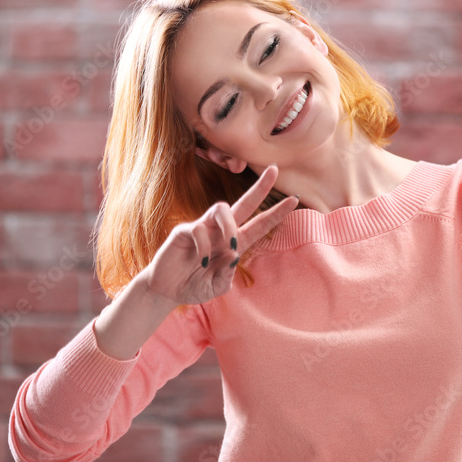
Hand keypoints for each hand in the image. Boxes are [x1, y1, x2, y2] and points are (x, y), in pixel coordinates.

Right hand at [139, 164, 297, 305]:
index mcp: (234, 244)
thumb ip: (227, 276)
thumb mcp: (216, 288)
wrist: (166, 292)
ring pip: (222, 208)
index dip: (276, 213)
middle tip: (275, 169)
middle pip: (244, 203)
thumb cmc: (193, 286)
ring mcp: (202, 228)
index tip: (295, 199)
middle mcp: (220, 232)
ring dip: (230, 226)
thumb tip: (234, 255)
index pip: (259, 225)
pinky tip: (201, 262)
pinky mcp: (184, 231)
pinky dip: (204, 247)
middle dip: (260, 187)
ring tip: (231, 245)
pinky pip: (198, 229)